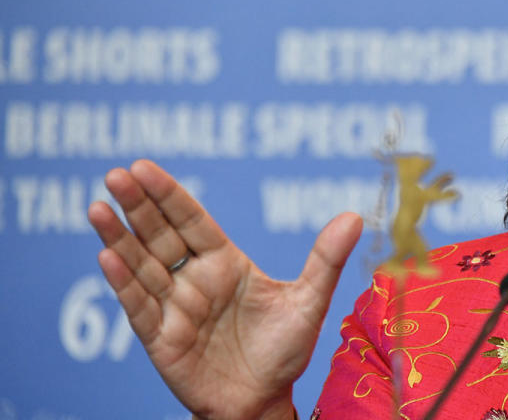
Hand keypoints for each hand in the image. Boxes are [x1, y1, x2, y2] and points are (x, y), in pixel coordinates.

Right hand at [88, 160, 361, 419]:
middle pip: (160, 235)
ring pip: (141, 266)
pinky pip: (139, 307)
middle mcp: (194, 279)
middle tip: (117, 174)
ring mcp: (174, 308)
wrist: (266, 403)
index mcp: (224, 262)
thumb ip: (326, 259)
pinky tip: (107, 256)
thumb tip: (356, 216)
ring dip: (118, 237)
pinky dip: (122, 282)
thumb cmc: (285, 351)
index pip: (191, 221)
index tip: (144, 166)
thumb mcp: (309, 301)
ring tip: (98, 207)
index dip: (168, 195)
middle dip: (138, 206)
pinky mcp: (162, 339)